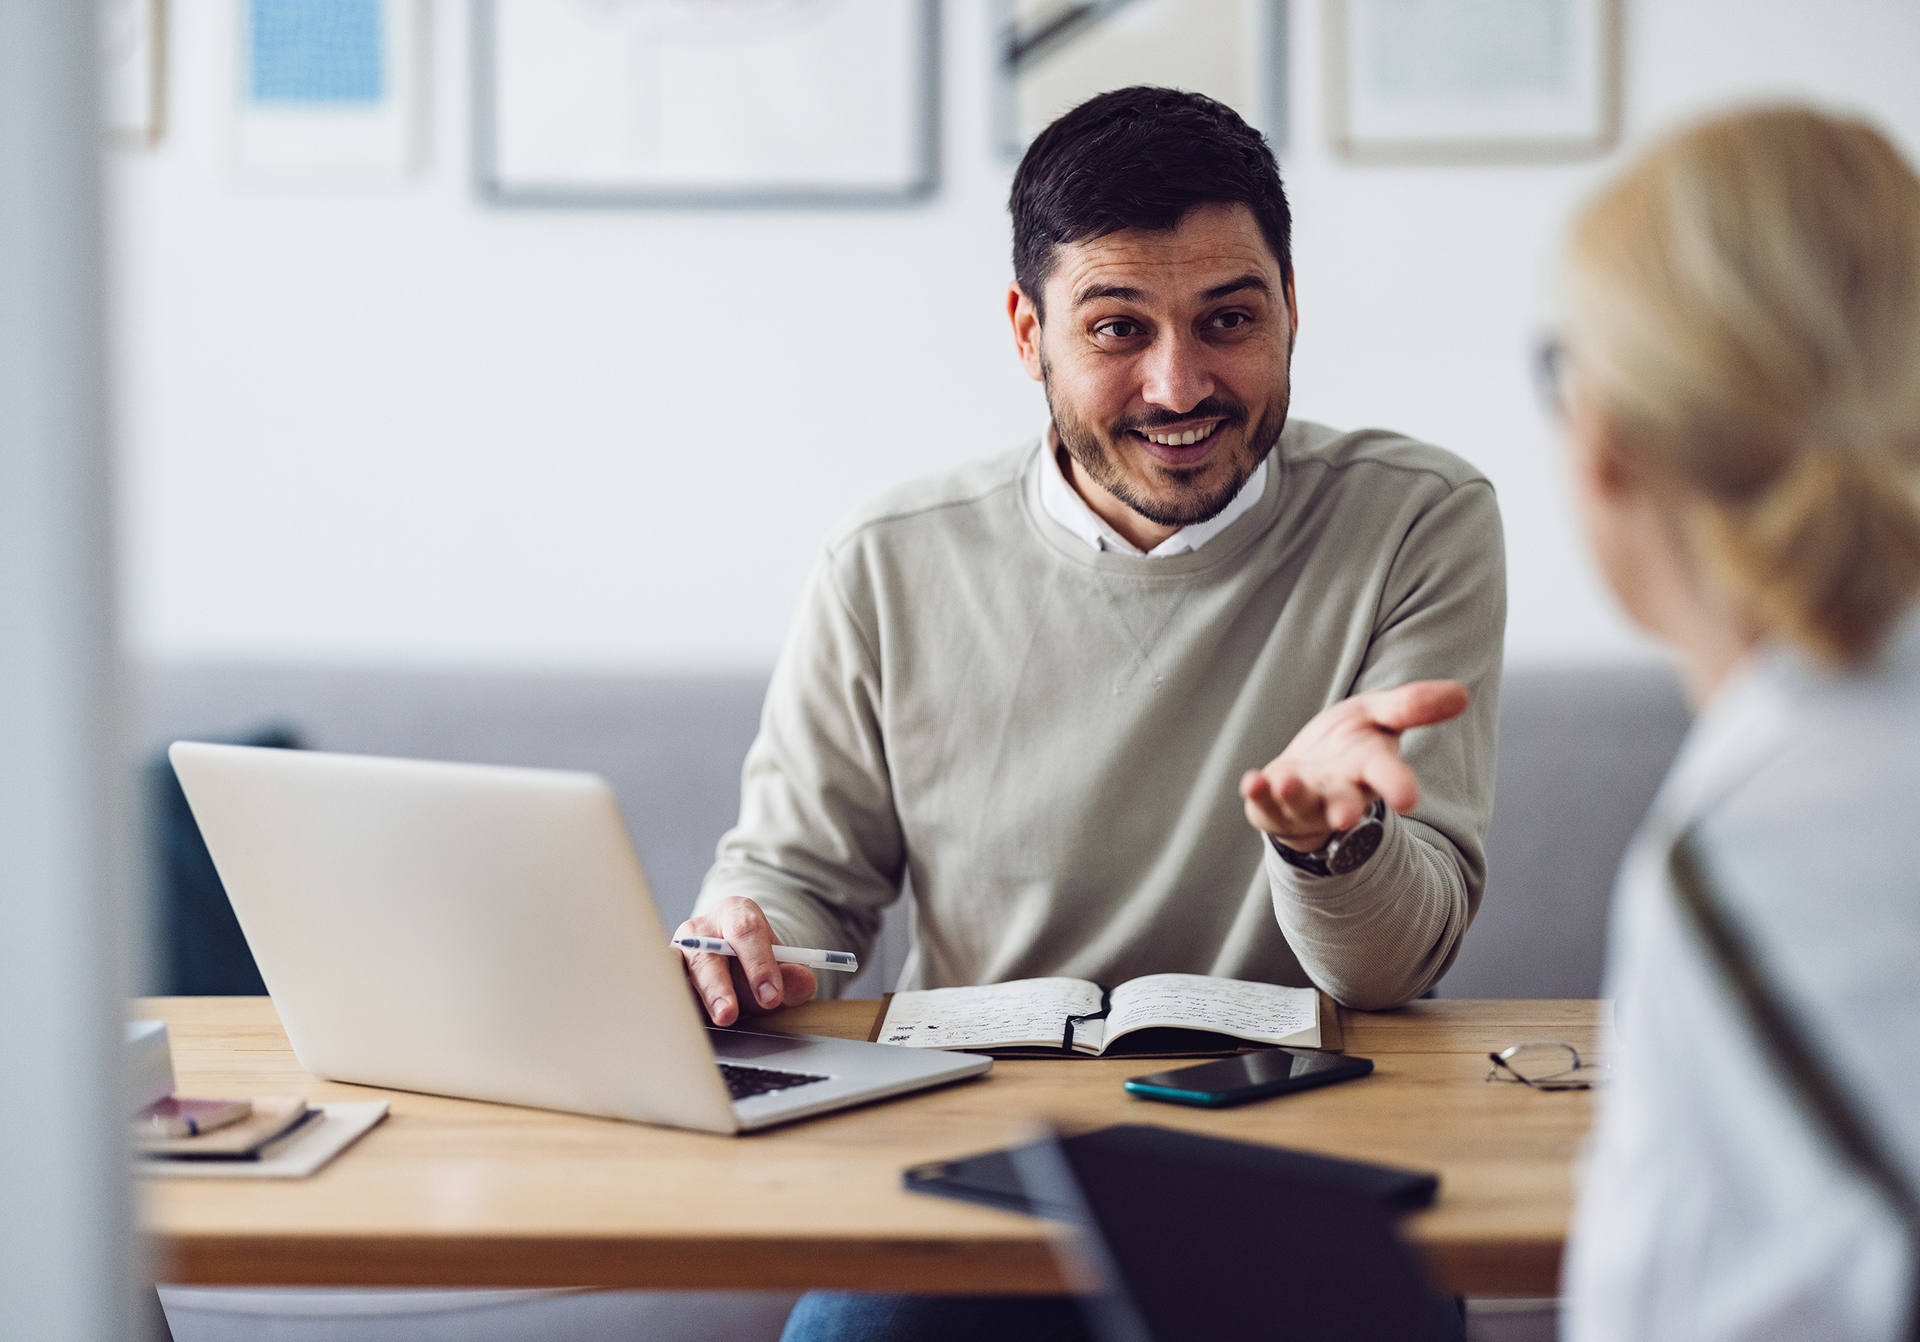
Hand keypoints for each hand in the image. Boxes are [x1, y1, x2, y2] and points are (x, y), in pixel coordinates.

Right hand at [672, 897, 818, 1026]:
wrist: (727, 957)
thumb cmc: (753, 962)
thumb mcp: (778, 966)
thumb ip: (792, 977)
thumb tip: (803, 982)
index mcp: (736, 914)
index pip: (746, 932)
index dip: (758, 964)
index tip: (771, 995)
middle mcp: (702, 928)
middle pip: (707, 954)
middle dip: (718, 987)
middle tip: (728, 1014)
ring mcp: (678, 950)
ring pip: (679, 972)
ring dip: (692, 998)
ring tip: (704, 1020)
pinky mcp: (664, 971)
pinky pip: (665, 986)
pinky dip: (673, 1004)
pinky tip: (682, 1022)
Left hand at [1240, 680, 1469, 851]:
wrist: (1306, 776)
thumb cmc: (1347, 745)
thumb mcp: (1377, 715)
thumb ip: (1412, 705)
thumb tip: (1462, 693)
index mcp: (1369, 769)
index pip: (1388, 776)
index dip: (1397, 785)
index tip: (1408, 799)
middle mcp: (1339, 792)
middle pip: (1344, 803)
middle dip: (1344, 810)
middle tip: (1344, 817)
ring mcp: (1304, 801)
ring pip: (1301, 803)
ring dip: (1294, 794)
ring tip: (1287, 783)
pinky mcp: (1271, 805)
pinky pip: (1263, 802)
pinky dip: (1258, 793)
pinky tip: (1252, 781)